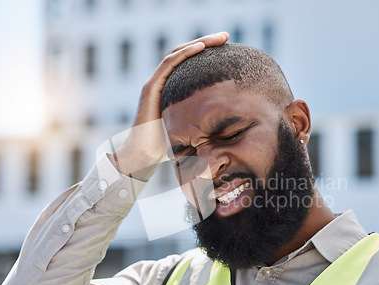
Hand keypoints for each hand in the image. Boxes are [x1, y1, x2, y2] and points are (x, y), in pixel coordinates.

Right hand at [114, 32, 228, 179]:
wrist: (145, 154)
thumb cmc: (168, 146)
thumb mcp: (193, 128)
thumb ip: (205, 121)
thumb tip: (232, 125)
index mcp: (172, 88)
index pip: (190, 63)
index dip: (207, 52)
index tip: (227, 48)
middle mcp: (163, 81)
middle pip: (185, 52)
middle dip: (206, 42)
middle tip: (225, 37)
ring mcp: (155, 82)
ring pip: (178, 52)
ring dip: (199, 42)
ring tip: (219, 38)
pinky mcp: (150, 87)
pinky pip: (169, 64)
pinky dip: (185, 53)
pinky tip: (201, 47)